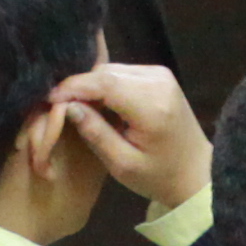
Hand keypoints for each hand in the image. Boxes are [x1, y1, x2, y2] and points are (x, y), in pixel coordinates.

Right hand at [56, 61, 211, 206]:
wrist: (196, 172)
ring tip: (78, 108)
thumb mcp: (122, 164)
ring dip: (92, 86)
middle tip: (59, 106)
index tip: (49, 98)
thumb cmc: (159, 176)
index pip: (103, 83)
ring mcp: (161, 75)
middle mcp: (158, 82)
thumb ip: (95, 132)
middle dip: (80, 87)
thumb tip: (68, 106)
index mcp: (151, 105)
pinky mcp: (160, 75)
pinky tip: (100, 105)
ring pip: (112, 70)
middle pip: (106, 73)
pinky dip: (106, 86)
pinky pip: (123, 73)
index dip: (73, 87)